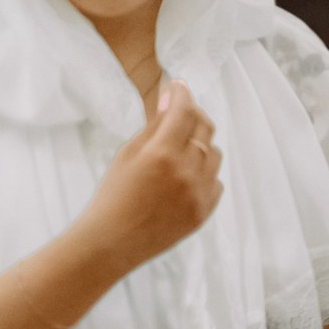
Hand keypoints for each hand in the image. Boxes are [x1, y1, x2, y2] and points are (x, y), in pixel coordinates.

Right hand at [87, 80, 222, 275]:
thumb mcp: (127, 154)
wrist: (112, 241)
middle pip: (205, 128)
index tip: (177, 86)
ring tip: (179, 150)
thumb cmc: (113, 195)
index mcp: (162, 153)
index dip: (182, 94)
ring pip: (214, 154)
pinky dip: (204, 173)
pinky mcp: (204, 211)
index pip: (184, 111)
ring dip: (200, 145)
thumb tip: (171, 100)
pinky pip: (216, 181)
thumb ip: (154, 126)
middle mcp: (186, 171)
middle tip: (180, 114)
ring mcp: (199, 193)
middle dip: (193, 115)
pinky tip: (184, 176)